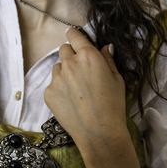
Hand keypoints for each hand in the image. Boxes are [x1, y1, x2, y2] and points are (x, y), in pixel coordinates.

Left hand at [44, 29, 140, 167]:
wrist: (100, 132)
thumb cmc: (113, 106)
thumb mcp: (117, 79)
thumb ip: (108, 59)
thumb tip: (105, 47)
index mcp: (88, 56)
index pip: (74, 36)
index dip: (74, 35)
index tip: (73, 36)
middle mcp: (70, 63)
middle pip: (64, 49)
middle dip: (71, 55)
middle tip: (81, 69)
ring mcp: (57, 78)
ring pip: (58, 67)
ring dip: (65, 72)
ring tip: (77, 89)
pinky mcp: (49, 92)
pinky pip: (53, 84)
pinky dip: (60, 88)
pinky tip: (72, 101)